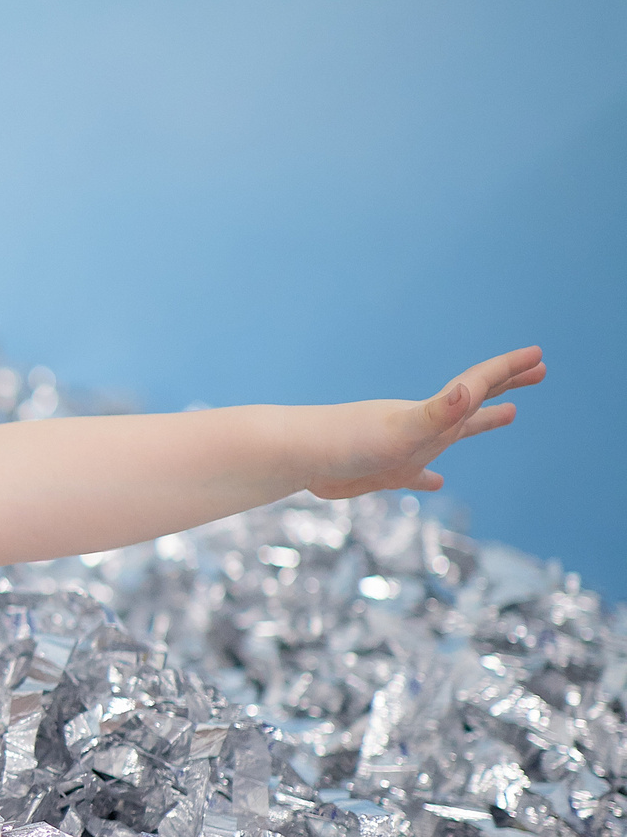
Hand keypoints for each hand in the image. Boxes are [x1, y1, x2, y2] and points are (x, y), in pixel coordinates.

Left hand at [306, 346, 545, 499]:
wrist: (297, 457)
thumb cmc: (346, 441)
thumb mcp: (401, 429)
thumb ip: (436, 413)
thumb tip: (466, 392)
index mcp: (432, 414)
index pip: (478, 384)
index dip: (510, 370)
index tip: (539, 354)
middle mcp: (424, 426)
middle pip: (474, 400)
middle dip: (507, 384)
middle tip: (539, 370)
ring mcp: (407, 449)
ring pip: (452, 433)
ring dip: (481, 422)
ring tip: (510, 413)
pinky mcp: (386, 473)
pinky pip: (417, 476)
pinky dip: (430, 478)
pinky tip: (436, 481)